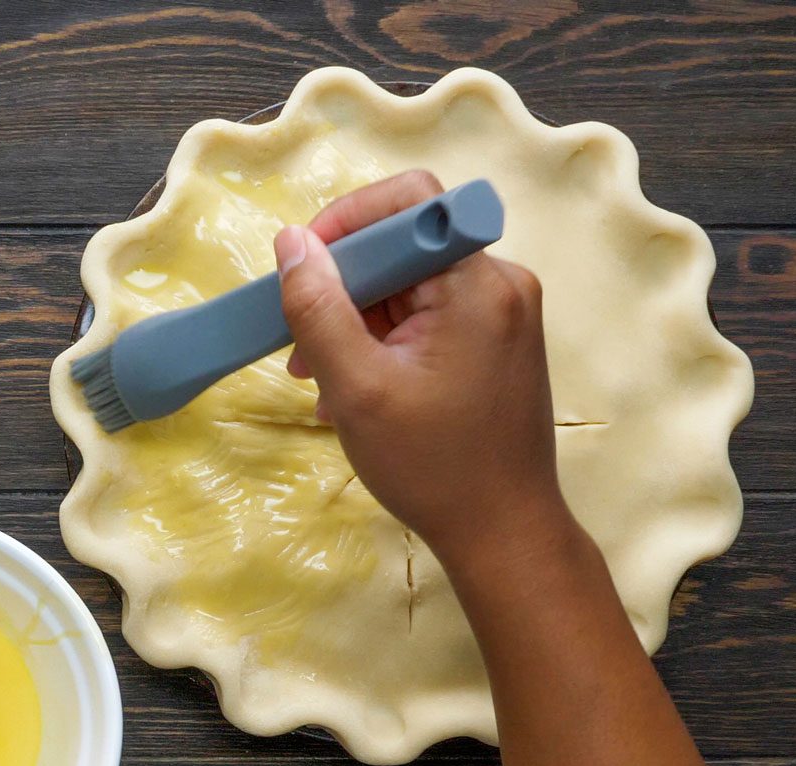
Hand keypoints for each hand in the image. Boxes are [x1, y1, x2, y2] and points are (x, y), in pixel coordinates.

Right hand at [274, 169, 574, 575]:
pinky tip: (356, 391)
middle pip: (405, 246)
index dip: (349, 219)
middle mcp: (500, 284)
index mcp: (478, 284)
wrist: (503, 533)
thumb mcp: (357, 387)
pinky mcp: (495, 342)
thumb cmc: (434, 467)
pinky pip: (428, 316)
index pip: (411, 201)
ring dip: (357, 323)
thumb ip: (318, 308)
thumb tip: (292, 242)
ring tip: (324, 382)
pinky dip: (385, 343)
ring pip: (410, 285)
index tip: (304, 266)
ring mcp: (502, 314)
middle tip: (303, 347)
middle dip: (343, 288)